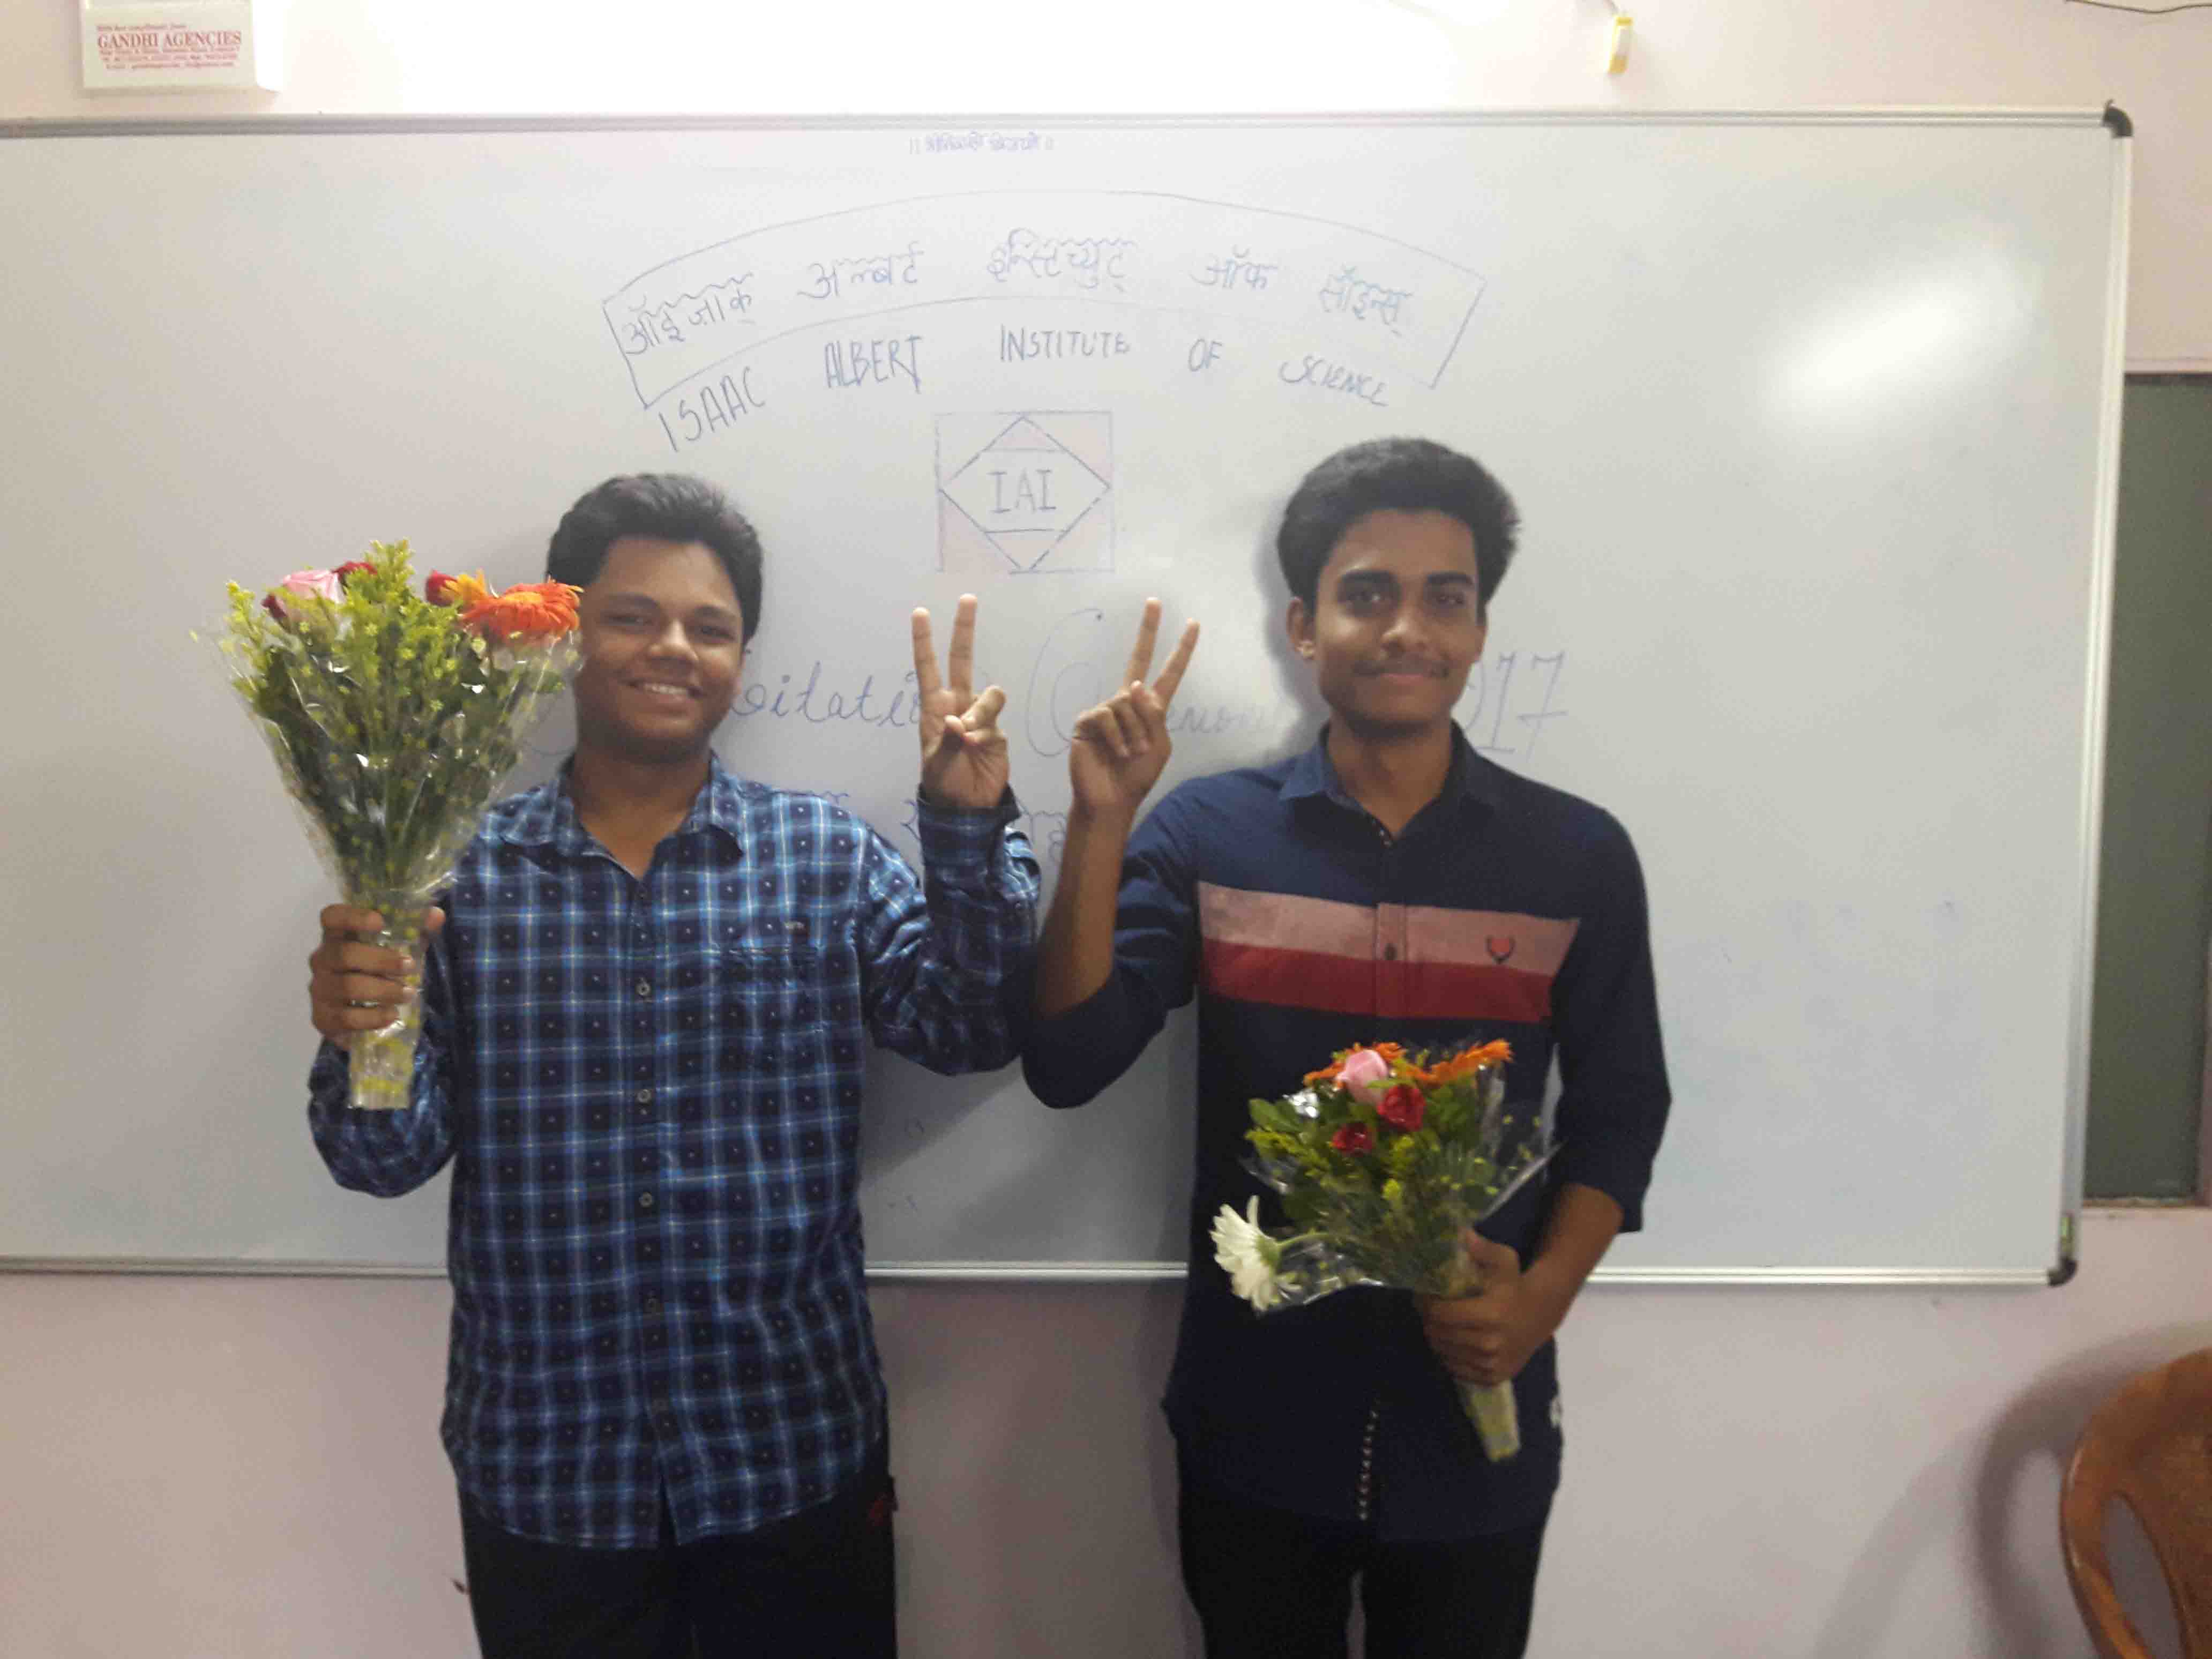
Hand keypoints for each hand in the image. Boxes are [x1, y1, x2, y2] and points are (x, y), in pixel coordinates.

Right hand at [308, 904, 444, 1049]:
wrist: (358, 1016)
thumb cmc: (378, 973)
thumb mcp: (399, 949)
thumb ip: (416, 932)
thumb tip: (436, 915)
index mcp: (338, 937)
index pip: (332, 917)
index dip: (352, 916)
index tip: (379, 921)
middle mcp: (322, 960)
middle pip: (344, 954)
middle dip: (381, 960)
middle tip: (410, 966)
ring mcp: (319, 989)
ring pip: (347, 986)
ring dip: (383, 990)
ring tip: (409, 993)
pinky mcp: (323, 1018)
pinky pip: (345, 1017)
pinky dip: (373, 1017)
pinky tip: (391, 1015)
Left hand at [912, 596, 1009, 810]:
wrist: (967, 807)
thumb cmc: (943, 783)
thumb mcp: (937, 763)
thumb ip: (947, 740)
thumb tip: (958, 721)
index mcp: (934, 708)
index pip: (927, 668)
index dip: (924, 641)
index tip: (920, 613)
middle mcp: (957, 705)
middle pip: (962, 660)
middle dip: (964, 630)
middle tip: (967, 599)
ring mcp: (979, 716)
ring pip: (988, 694)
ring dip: (980, 713)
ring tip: (968, 738)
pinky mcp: (997, 731)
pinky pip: (995, 720)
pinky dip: (985, 732)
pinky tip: (977, 748)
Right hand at [1067, 599, 1199, 822]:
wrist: (1111, 800)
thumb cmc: (1138, 776)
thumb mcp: (1159, 746)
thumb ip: (1153, 715)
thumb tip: (1134, 686)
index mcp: (1151, 709)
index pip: (1168, 674)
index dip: (1181, 651)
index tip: (1193, 625)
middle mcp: (1128, 702)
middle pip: (1138, 660)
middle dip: (1148, 630)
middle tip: (1154, 602)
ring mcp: (1107, 709)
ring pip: (1127, 701)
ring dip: (1135, 732)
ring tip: (1131, 754)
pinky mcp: (1089, 719)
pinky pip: (1109, 716)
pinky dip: (1118, 737)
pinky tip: (1116, 753)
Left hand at [1414, 1233, 1560, 1387]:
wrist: (1542, 1314)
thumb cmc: (1517, 1284)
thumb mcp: (1504, 1260)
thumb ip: (1482, 1248)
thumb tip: (1461, 1233)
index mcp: (1490, 1314)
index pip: (1440, 1314)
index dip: (1425, 1304)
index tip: (1421, 1295)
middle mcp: (1489, 1343)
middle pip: (1438, 1335)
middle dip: (1428, 1320)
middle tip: (1427, 1308)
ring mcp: (1491, 1364)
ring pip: (1444, 1353)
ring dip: (1436, 1338)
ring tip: (1438, 1323)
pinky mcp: (1493, 1377)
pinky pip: (1456, 1369)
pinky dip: (1449, 1356)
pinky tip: (1452, 1340)